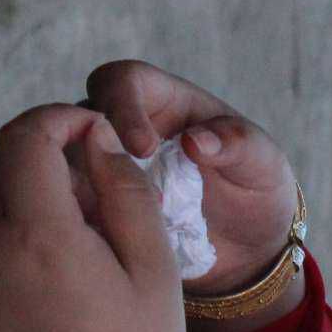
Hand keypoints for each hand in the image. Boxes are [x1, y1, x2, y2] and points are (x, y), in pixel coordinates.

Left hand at [0, 105, 185, 331]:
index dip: (59, 119)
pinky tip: (17, 258)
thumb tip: (95, 143)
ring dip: (14, 195)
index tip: (89, 131)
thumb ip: (126, 193)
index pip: (27, 136)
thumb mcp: (158, 272)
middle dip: (43, 159)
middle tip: (87, 192)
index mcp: (42, 237)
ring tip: (60, 237)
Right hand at [82, 59, 298, 294]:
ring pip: (67, 163)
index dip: (123, 107)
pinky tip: (106, 241)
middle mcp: (123, 128)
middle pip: (78, 119)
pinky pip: (73, 205)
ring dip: (82, 186)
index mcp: (162, 101)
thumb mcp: (264, 163)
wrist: (250, 249)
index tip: (143, 148)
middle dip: (88, 148)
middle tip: (117, 185)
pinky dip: (83, 218)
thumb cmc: (257, 189)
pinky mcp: (98, 207)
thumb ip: (239, 145)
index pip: (122, 81)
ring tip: (112, 217)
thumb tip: (196, 141)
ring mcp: (106, 168)